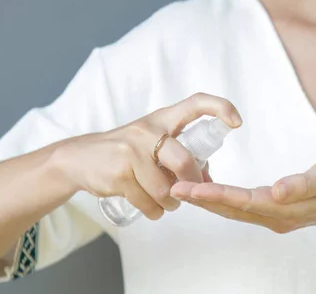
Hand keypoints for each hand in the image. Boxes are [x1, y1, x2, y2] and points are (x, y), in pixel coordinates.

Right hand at [51, 93, 241, 220]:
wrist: (78, 158)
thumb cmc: (125, 151)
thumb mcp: (151, 143)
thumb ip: (179, 155)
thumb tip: (210, 179)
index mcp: (161, 119)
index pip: (196, 103)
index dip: (220, 108)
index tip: (236, 122)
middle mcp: (147, 132)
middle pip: (184, 161)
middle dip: (193, 183)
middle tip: (193, 191)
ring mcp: (131, 153)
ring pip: (165, 190)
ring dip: (172, 204)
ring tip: (167, 203)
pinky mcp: (119, 175)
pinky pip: (148, 202)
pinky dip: (155, 212)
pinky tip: (152, 208)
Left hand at [170, 156, 315, 232]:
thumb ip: (304, 183)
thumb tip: (277, 190)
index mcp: (288, 207)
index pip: (245, 201)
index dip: (216, 194)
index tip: (191, 188)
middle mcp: (277, 216)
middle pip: (233, 209)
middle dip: (203, 200)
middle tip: (174, 189)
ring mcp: (276, 217)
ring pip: (235, 211)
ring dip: (209, 202)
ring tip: (184, 191)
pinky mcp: (276, 212)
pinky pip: (243, 209)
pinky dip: (223, 201)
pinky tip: (210, 193)